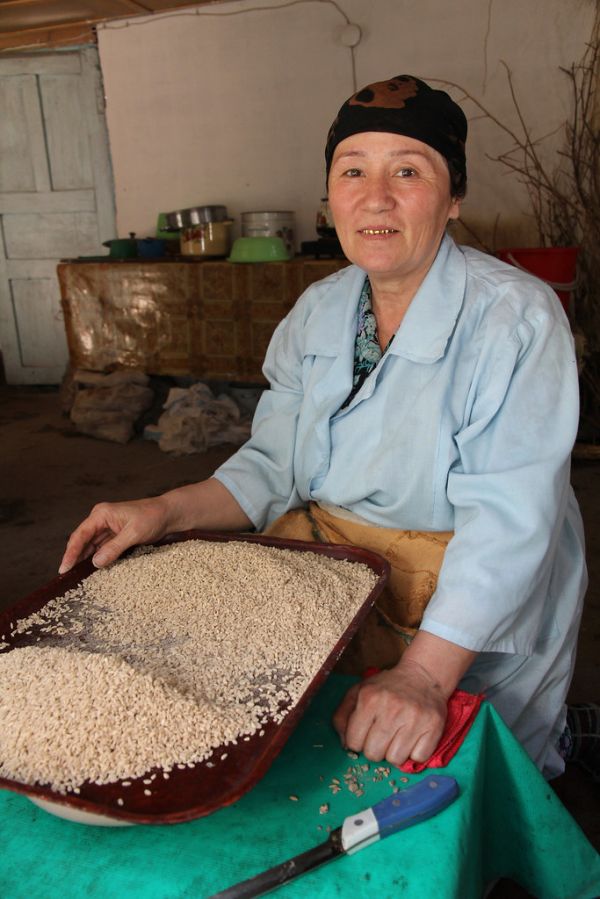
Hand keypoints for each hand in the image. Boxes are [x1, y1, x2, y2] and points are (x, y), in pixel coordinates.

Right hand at [58, 496, 171, 573]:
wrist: (168, 514)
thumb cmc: (153, 517)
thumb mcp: (134, 533)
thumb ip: (114, 548)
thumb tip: (95, 563)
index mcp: (101, 514)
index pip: (81, 535)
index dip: (71, 552)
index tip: (64, 567)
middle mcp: (101, 520)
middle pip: (82, 541)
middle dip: (74, 557)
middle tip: (65, 576)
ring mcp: (107, 528)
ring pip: (90, 546)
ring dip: (84, 559)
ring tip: (75, 576)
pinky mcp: (114, 536)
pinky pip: (101, 549)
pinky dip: (96, 558)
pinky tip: (91, 570)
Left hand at [332, 660, 447, 766]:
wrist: (422, 676)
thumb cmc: (387, 688)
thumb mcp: (358, 692)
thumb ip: (342, 716)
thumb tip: (345, 744)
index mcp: (369, 699)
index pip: (353, 743)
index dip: (357, 741)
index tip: (365, 733)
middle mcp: (392, 708)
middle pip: (374, 754)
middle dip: (375, 749)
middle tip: (382, 735)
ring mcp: (415, 718)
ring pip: (396, 759)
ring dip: (395, 752)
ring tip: (398, 735)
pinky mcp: (434, 726)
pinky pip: (418, 758)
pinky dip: (415, 752)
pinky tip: (413, 736)